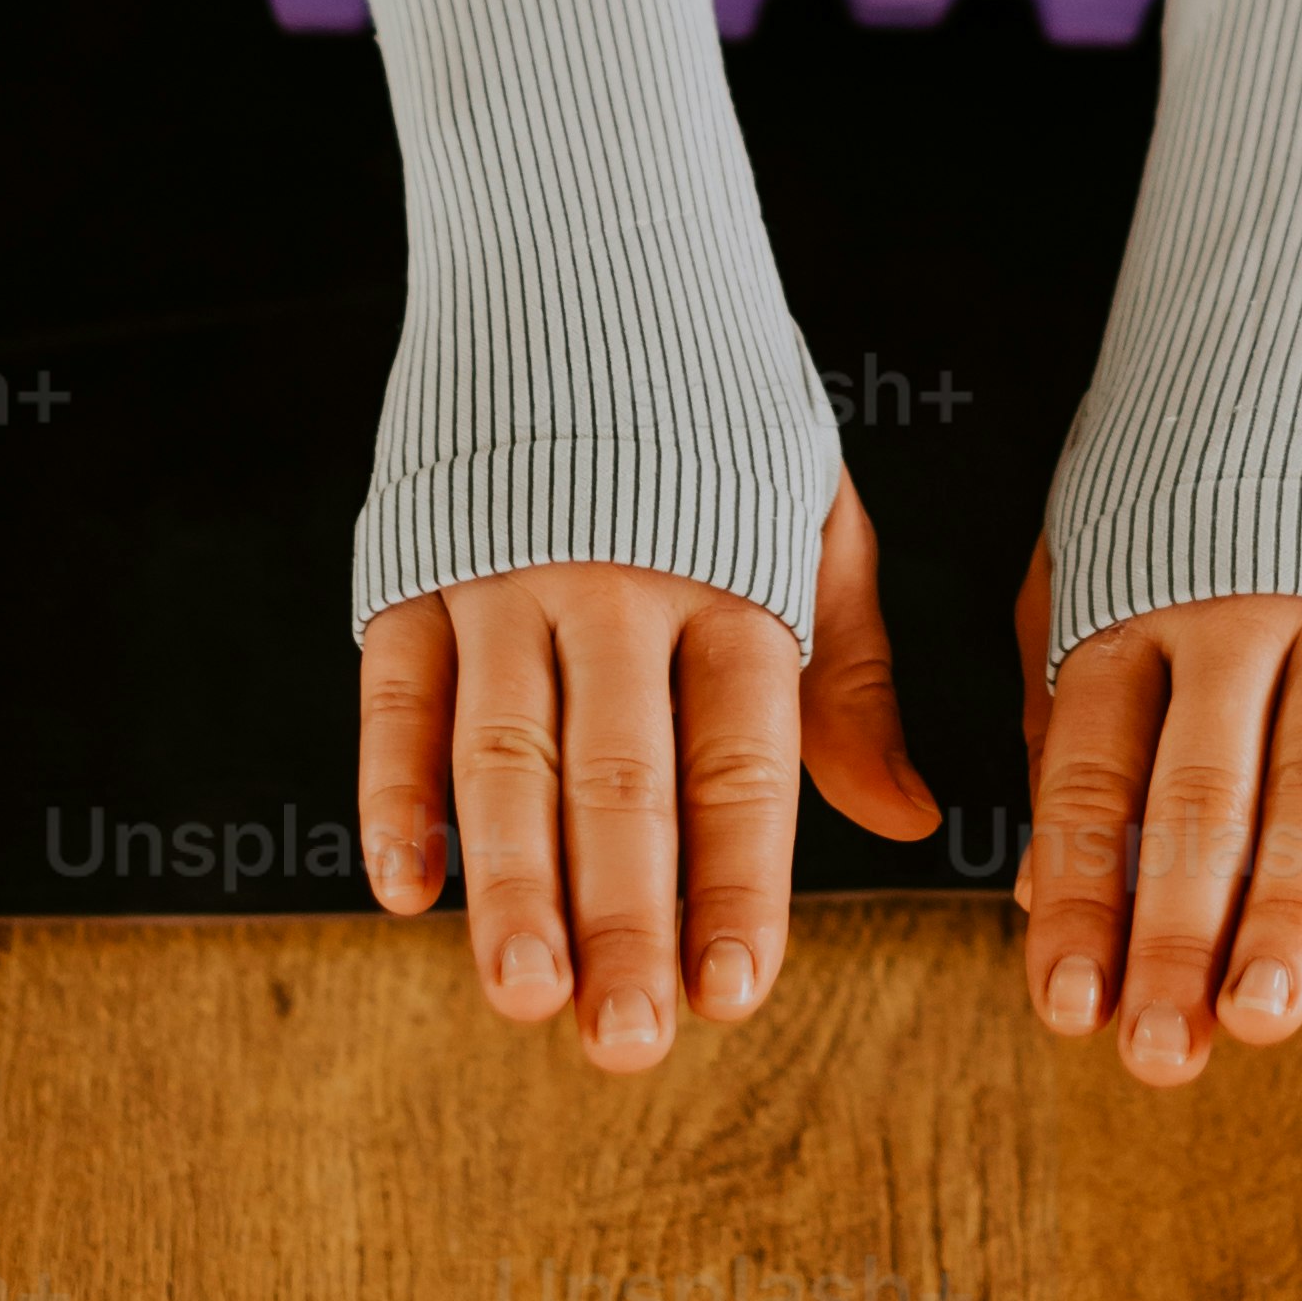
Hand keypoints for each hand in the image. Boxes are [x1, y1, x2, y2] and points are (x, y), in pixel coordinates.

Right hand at [357, 466, 932, 1068]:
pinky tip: (407, 892)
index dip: (739, 882)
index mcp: (736, 579)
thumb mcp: (816, 520)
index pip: (741, 761)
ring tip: (525, 999)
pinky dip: (394, 793)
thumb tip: (907, 823)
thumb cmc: (722, 416)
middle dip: (625, 919)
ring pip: (503, 752)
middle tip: (627, 1043)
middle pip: (621, 778)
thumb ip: (850, 676)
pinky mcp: (412, 564)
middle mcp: (618, 585)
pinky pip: (394, 696)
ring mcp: (505, 575)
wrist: (586, 256)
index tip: (738, 997)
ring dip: (511, 883)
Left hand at [1010, 530, 1301, 1082]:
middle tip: (1165, 1056)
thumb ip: (1065, 727)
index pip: (1094, 777)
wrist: (1292, 307)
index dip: (1082, 897)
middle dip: (1179, 932)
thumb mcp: (1077, 572)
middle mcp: (1225, 608)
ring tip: (1268, 1017)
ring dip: (1295, 901)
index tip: (1068, 1013)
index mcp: (1119, 608)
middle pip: (1202, 792)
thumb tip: (1044, 894)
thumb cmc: (1167, 477)